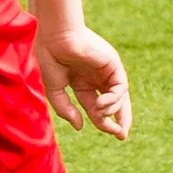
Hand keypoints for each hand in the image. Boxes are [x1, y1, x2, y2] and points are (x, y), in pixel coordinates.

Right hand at [35, 24, 131, 139]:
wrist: (55, 37)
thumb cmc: (50, 58)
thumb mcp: (55, 90)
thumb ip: (65, 109)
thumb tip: (80, 127)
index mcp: (81, 82)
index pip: (96, 106)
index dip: (102, 122)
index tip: (109, 133)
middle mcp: (96, 77)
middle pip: (113, 103)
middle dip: (119, 120)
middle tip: (121, 135)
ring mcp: (106, 70)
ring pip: (119, 97)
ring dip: (112, 110)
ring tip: (100, 112)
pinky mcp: (113, 64)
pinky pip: (120, 87)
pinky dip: (115, 99)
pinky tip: (103, 103)